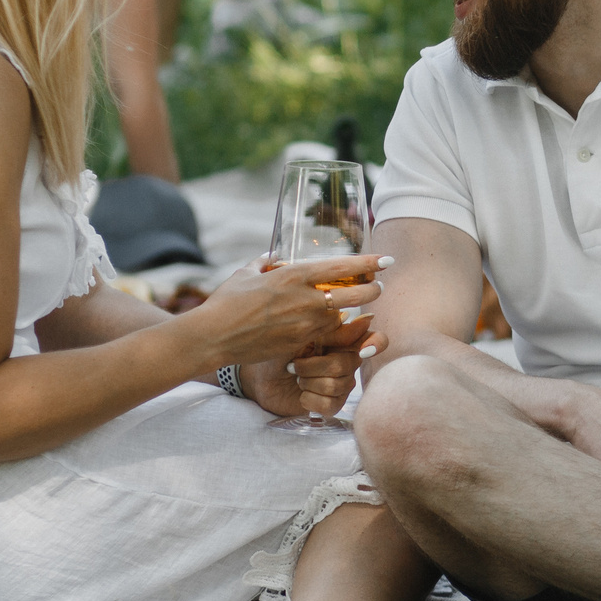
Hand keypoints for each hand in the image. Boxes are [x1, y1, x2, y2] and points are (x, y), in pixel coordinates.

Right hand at [183, 255, 387, 376]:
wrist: (214, 337)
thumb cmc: (227, 302)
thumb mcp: (247, 274)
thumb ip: (265, 263)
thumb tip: (272, 257)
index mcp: (293, 275)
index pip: (342, 267)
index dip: (368, 263)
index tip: (385, 260)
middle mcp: (305, 299)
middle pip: (356, 294)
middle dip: (372, 289)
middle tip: (377, 285)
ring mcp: (305, 324)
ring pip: (343, 316)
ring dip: (352, 310)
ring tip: (356, 304)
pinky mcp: (300, 343)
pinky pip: (325, 333)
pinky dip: (331, 327)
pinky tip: (330, 323)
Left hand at [243, 313, 384, 418]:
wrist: (259, 377)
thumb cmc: (278, 351)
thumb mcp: (301, 334)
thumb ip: (332, 329)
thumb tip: (365, 319)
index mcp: (342, 341)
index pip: (374, 340)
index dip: (376, 344)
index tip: (364, 350)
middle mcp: (346, 362)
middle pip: (346, 365)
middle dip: (314, 365)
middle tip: (295, 363)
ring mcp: (340, 384)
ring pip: (337, 386)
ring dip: (308, 382)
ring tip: (296, 377)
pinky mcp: (331, 404)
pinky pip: (330, 404)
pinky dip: (309, 399)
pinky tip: (301, 394)